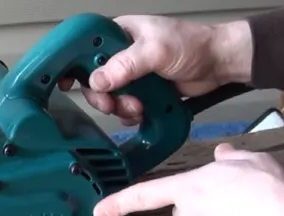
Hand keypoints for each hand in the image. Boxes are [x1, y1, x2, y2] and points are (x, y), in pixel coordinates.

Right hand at [58, 15, 252, 125]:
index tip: (64, 81)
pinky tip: (143, 110)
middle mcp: (120, 53)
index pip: (84, 46)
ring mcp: (130, 73)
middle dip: (102, 96)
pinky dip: (130, 113)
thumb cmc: (193, 44)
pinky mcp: (140, 90)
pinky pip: (123, 106)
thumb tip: (97, 81)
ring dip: (119, 107)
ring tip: (137, 106)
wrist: (220, 63)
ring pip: (108, 96)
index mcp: (118, 34)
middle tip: (111, 102)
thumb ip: (125, 65)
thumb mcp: (156, 50)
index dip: (70, 64)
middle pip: (92, 79)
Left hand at [93, 143, 283, 215]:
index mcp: (191, 188)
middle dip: (202, 209)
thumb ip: (231, 158)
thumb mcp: (254, 161)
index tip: (99, 211)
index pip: (145, 193)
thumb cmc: (273, 193)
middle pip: (185, 212)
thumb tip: (221, 155)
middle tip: (235, 204)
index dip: (119, 202)